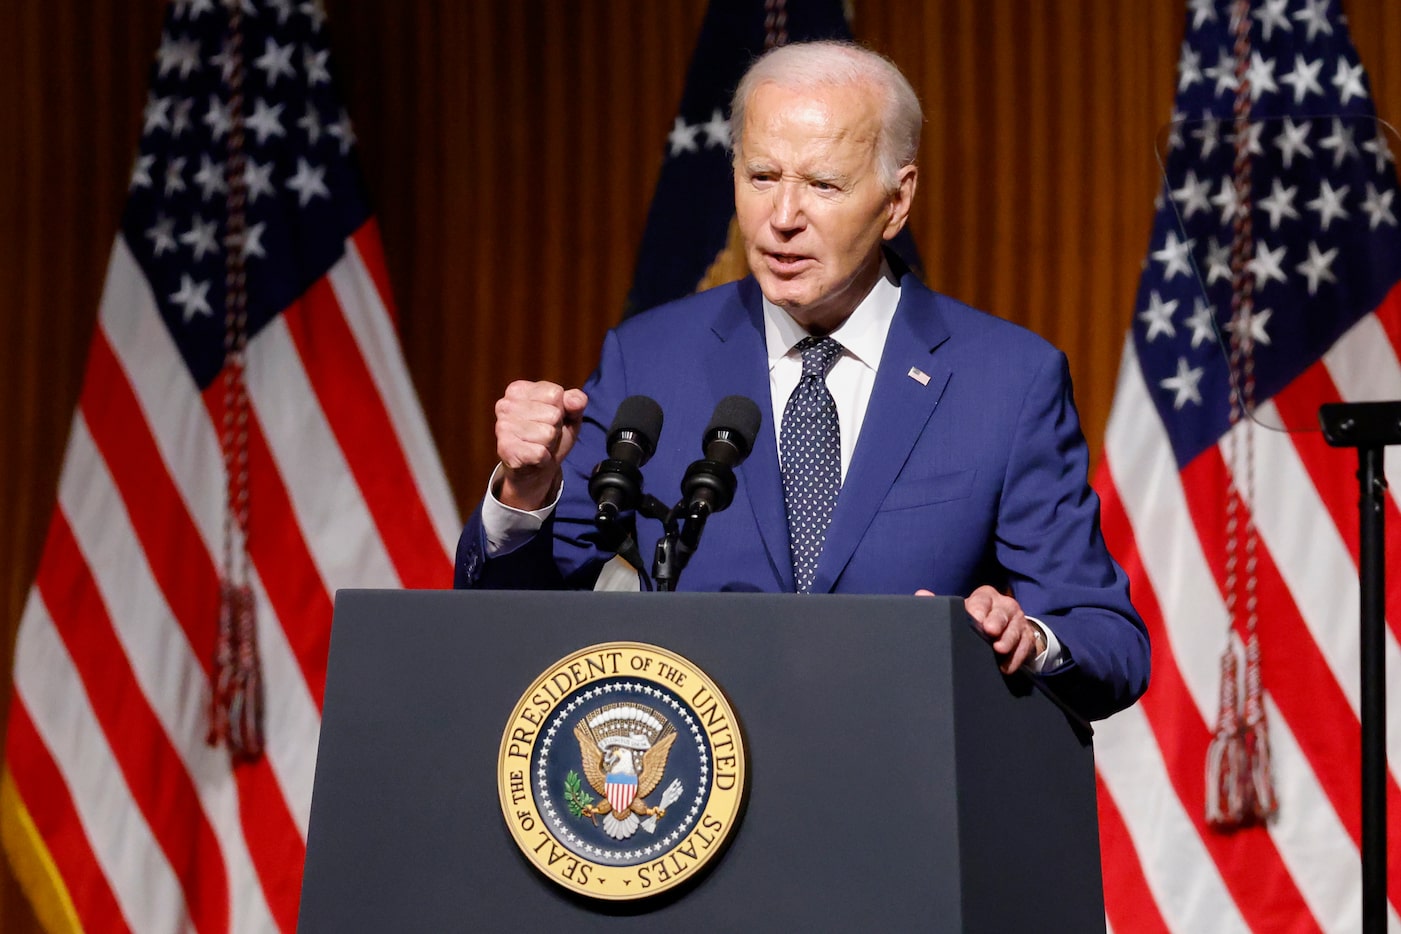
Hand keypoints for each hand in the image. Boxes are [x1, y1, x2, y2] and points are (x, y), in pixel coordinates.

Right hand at [494, 380, 587, 509]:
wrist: (535, 468)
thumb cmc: (551, 435)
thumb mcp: (569, 415)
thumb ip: (576, 401)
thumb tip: (574, 401)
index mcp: (519, 389)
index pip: (555, 393)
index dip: (560, 409)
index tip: (548, 418)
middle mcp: (505, 404)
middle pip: (554, 414)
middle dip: (555, 428)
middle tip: (543, 435)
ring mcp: (502, 427)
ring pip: (548, 434)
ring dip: (549, 444)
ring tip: (537, 444)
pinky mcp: (505, 449)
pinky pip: (540, 453)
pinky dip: (543, 458)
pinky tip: (533, 457)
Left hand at [917, 585, 1042, 674]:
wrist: (1004, 630)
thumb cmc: (977, 620)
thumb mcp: (961, 611)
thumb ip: (940, 604)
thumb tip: (921, 594)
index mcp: (986, 597)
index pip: (983, 599)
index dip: (979, 608)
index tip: (975, 618)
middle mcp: (1004, 606)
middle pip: (1002, 612)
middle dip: (997, 622)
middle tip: (990, 631)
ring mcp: (1018, 621)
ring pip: (1016, 628)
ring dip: (1008, 640)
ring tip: (999, 650)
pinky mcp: (1027, 637)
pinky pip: (1025, 646)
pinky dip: (1016, 657)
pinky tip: (1007, 666)